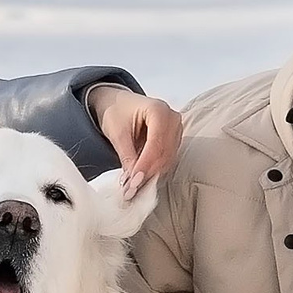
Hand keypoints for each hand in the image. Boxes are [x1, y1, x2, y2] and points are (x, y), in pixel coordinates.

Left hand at [85, 83, 181, 197]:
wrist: (119, 104)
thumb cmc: (117, 111)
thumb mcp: (117, 133)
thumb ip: (127, 156)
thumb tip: (132, 181)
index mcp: (158, 110)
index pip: (156, 143)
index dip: (145, 165)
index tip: (134, 181)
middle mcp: (172, 118)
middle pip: (165, 152)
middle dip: (148, 172)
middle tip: (131, 189)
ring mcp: (176, 129)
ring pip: (168, 158)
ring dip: (152, 173)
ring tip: (134, 185)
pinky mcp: (174, 139)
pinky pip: (168, 158)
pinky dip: (155, 169)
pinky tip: (142, 177)